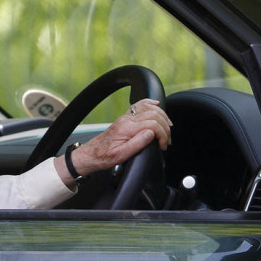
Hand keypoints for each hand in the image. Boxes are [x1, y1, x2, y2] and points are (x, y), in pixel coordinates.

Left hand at [54, 99, 171, 183]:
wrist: (92, 154)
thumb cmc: (105, 156)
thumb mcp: (121, 155)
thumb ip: (137, 144)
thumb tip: (151, 133)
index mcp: (127, 128)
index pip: (153, 125)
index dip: (163, 135)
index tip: (163, 145)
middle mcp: (127, 120)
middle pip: (154, 115)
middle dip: (165, 127)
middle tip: (167, 141)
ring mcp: (126, 117)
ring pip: (149, 108)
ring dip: (162, 116)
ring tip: (168, 128)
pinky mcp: (125, 118)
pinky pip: (139, 105)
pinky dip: (150, 103)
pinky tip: (156, 105)